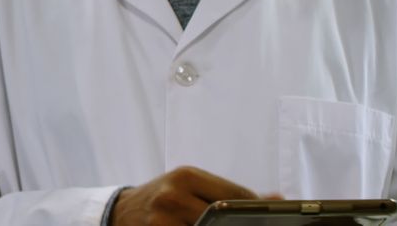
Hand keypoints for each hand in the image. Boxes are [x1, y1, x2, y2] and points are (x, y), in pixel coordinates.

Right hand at [110, 166, 270, 225]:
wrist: (119, 212)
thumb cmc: (161, 198)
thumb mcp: (188, 187)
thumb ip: (227, 193)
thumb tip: (277, 198)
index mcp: (186, 176)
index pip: (235, 194)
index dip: (256, 209)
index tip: (268, 217)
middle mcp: (174, 195)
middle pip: (223, 216)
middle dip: (240, 225)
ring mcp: (163, 219)